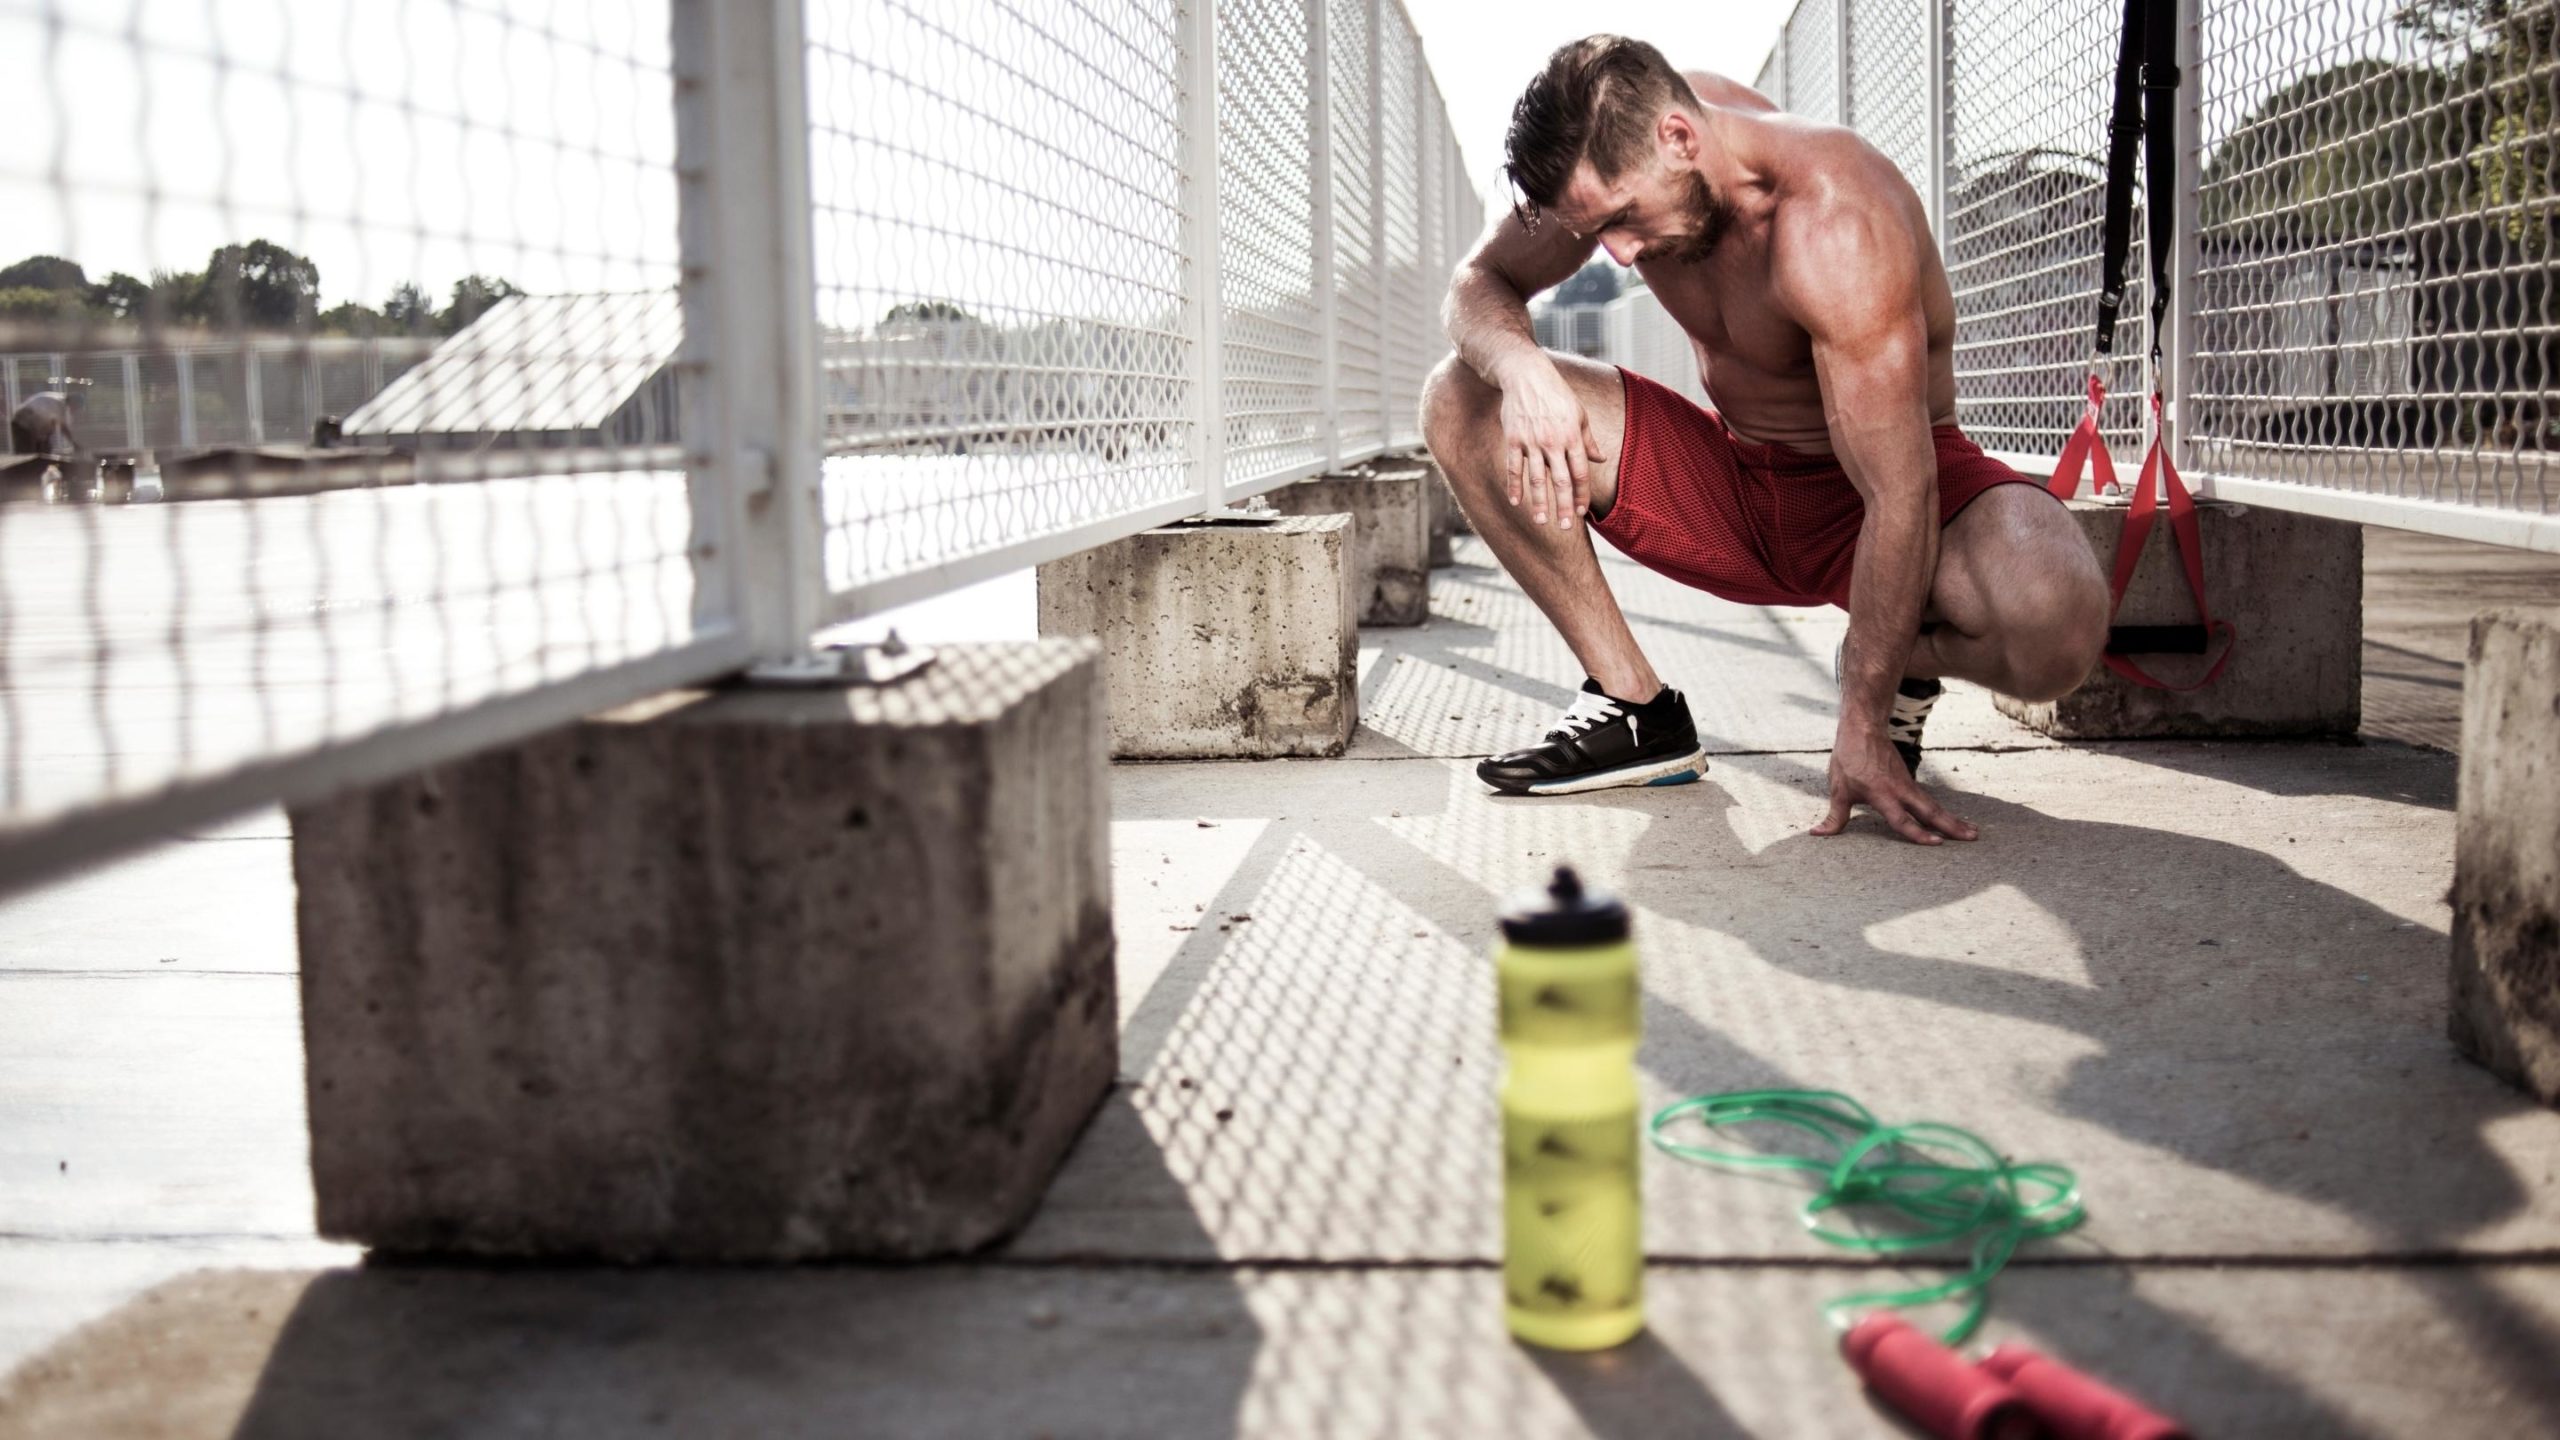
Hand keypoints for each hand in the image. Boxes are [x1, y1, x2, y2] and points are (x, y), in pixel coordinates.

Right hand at [1495, 357, 1606, 529]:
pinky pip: (1514, 467)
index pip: (1580, 473)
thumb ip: (1588, 440)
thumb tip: (1600, 460)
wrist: (1526, 375)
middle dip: (1564, 506)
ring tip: (1541, 521)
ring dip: (1539, 502)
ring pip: (1537, 478)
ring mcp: (1532, 442)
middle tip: (1564, 527)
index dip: (1582, 495)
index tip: (1582, 513)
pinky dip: (1514, 485)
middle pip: (1561, 480)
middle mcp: (1554, 442)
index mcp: (1573, 437)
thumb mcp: (1579, 414)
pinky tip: (1516, 502)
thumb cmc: (1556, 394)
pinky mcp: (1513, 439)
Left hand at [1810, 727, 1978, 844]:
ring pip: (1933, 805)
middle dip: (1951, 825)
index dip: (1918, 833)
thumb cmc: (1849, 759)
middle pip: (1930, 811)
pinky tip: (1952, 821)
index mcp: (1883, 794)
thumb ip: (1834, 817)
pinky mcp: (1909, 781)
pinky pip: (1928, 800)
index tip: (1937, 843)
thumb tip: (1817, 835)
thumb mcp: (1838, 789)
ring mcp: (1908, 785)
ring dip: (1952, 819)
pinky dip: (1942, 812)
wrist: (1864, 728)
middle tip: (1973, 838)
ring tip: (1972, 833)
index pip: (1902, 819)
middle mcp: (1900, 790)